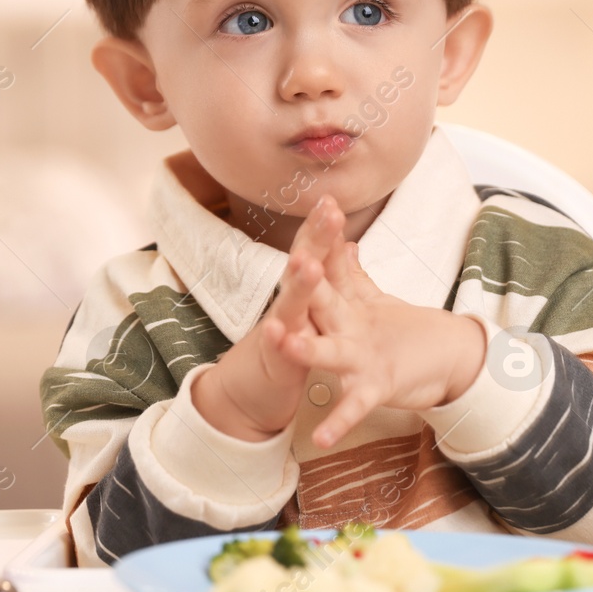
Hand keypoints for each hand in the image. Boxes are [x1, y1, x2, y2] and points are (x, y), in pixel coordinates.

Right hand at [193, 194, 346, 440]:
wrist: (247, 394)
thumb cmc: (285, 349)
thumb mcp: (309, 312)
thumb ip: (325, 277)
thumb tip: (345, 244)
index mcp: (301, 294)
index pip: (312, 252)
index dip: (323, 227)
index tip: (335, 197)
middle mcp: (287, 306)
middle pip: (302, 267)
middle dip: (315, 240)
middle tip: (330, 211)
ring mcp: (279, 332)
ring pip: (289, 305)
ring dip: (297, 284)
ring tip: (308, 263)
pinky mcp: (275, 363)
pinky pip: (276, 350)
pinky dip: (277, 340)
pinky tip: (275, 328)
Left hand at [273, 228, 487, 447]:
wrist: (453, 359)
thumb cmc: (406, 330)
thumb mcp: (375, 301)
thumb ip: (353, 275)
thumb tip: (343, 243)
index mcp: (349, 304)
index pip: (331, 267)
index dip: (319, 240)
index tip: (313, 207)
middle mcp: (353, 326)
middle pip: (326, 300)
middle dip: (309, 280)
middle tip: (295, 258)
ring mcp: (364, 357)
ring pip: (330, 351)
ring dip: (307, 347)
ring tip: (282, 341)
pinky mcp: (376, 387)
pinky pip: (354, 408)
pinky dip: (339, 423)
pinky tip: (320, 439)